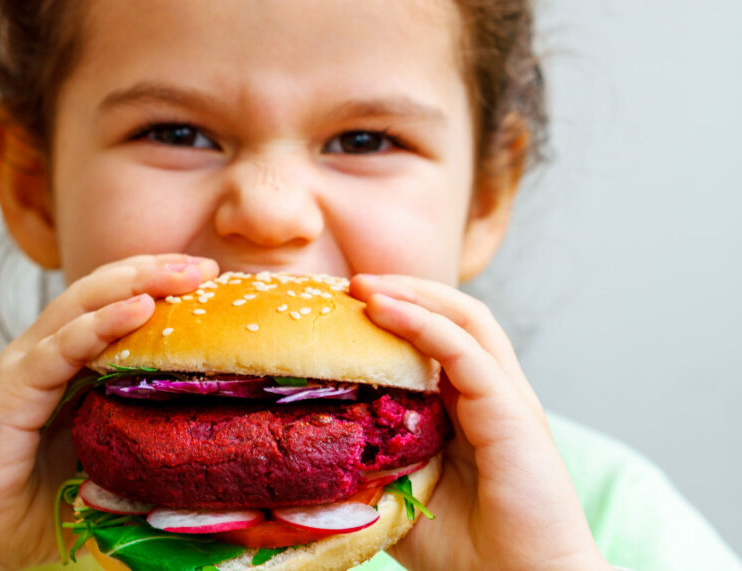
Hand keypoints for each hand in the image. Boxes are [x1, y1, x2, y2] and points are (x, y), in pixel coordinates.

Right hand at [0, 254, 218, 569]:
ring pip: (82, 304)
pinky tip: (137, 308)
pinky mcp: (11, 389)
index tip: (209, 277)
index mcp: (67, 362)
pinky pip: (60, 349)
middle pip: (102, 290)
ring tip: (180, 273)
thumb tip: (210, 440)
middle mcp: (45, 352)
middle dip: (154, 270)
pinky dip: (99, 325)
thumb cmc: (36, 505)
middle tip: (204, 265)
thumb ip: (143, 438)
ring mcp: (25, 365)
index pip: (114, 303)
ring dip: (135, 282)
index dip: (158, 283)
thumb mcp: (107, 460)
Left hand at [350, 274, 610, 570]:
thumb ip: (373, 463)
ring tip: (364, 284)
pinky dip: (423, 323)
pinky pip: (465, 352)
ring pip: (465, 320)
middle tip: (350, 282)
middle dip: (403, 290)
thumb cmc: (469, 552)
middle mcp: (493, 395)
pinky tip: (383, 309)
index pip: (437, 339)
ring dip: (412, 293)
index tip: (341, 306)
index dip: (395, 314)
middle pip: (454, 316)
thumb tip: (312, 446)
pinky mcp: (514, 414)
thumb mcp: (402, 495)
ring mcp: (507, 400)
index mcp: (470, 409)